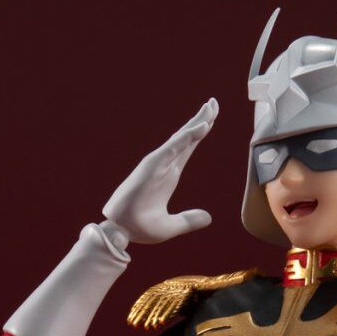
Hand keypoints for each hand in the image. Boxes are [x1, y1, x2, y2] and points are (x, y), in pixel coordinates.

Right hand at [102, 98, 217, 243]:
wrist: (123, 233)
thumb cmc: (141, 228)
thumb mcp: (171, 226)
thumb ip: (189, 220)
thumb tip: (208, 218)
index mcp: (169, 174)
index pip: (188, 148)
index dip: (199, 132)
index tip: (211, 117)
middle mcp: (164, 165)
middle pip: (186, 138)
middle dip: (200, 119)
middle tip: (213, 102)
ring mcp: (158, 164)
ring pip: (181, 139)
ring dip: (196, 123)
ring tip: (210, 108)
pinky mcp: (151, 167)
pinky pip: (173, 148)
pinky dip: (187, 137)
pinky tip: (201, 127)